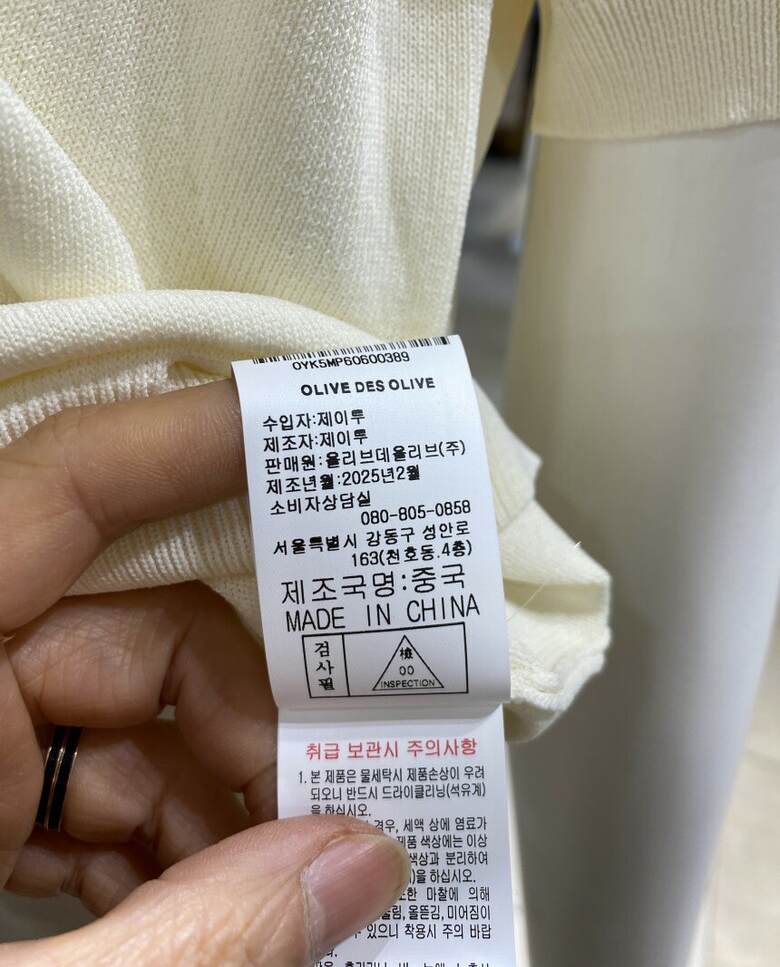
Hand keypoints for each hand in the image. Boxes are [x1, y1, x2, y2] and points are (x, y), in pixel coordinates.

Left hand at [0, 381, 408, 964]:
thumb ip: (201, 938)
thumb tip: (364, 866)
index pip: (59, 492)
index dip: (188, 443)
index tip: (305, 431)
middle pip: (136, 629)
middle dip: (248, 709)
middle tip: (346, 784)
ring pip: (135, 720)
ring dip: (223, 800)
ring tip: (293, 883)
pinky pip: (100, 789)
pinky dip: (172, 841)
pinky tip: (220, 902)